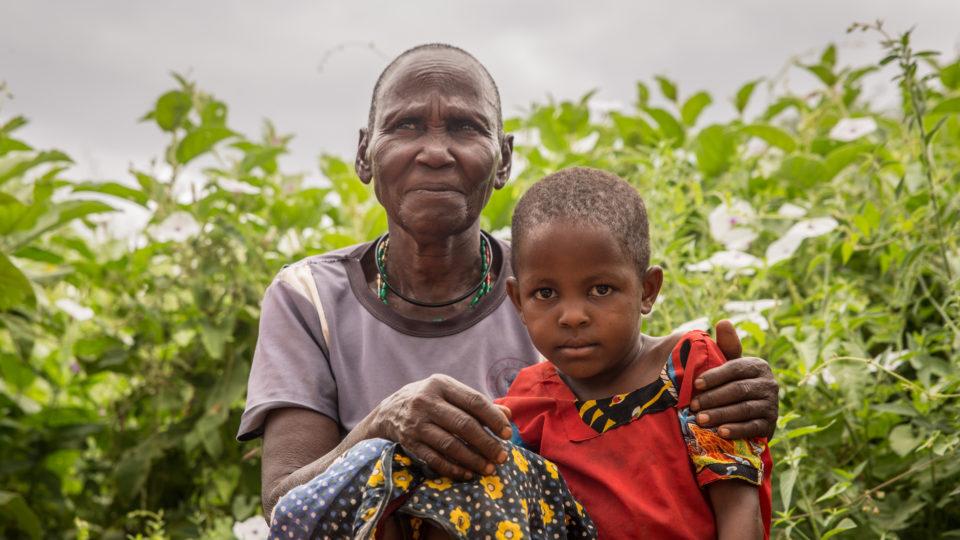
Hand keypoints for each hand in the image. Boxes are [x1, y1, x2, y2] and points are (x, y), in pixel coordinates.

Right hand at [369, 374, 511, 479]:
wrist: (388, 411)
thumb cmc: (429, 400)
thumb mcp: (449, 392)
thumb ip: (476, 403)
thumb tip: (507, 415)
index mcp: (441, 384)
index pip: (474, 401)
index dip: (493, 418)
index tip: (507, 433)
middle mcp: (426, 401)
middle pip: (463, 424)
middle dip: (486, 443)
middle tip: (502, 456)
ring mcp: (416, 423)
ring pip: (450, 444)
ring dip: (473, 459)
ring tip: (489, 468)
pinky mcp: (409, 442)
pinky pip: (434, 459)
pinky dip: (453, 468)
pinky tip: (468, 474)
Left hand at [690, 320, 778, 438]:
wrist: (747, 413)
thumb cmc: (730, 383)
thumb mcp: (728, 364)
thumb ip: (725, 346)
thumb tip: (723, 322)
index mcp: (758, 365)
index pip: (735, 368)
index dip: (715, 376)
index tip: (695, 384)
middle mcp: (770, 383)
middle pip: (738, 390)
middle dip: (713, 398)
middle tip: (693, 406)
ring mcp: (772, 405)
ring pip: (744, 409)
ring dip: (721, 415)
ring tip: (700, 420)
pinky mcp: (770, 425)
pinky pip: (752, 427)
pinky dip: (736, 430)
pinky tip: (719, 432)